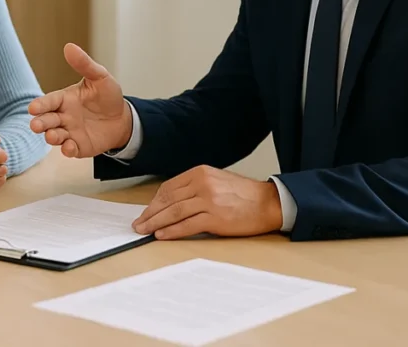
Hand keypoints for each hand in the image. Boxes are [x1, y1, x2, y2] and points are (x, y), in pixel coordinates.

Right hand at [28, 43, 132, 157]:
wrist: (123, 119)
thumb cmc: (108, 96)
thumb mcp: (100, 78)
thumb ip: (84, 64)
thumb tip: (69, 46)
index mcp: (64, 99)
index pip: (49, 101)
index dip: (40, 105)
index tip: (33, 108)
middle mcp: (63, 116)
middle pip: (46, 120)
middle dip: (40, 123)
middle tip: (36, 125)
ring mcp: (69, 132)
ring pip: (54, 135)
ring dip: (51, 136)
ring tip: (53, 136)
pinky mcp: (78, 147)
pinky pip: (69, 150)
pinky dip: (67, 150)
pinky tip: (70, 147)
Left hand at [132, 165, 282, 239]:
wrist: (269, 203)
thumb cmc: (244, 194)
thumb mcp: (216, 181)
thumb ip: (194, 187)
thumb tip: (170, 203)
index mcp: (200, 173)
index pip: (169, 187)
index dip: (154, 202)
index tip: (146, 211)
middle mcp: (202, 184)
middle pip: (168, 200)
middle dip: (150, 213)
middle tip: (138, 223)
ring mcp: (208, 200)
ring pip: (173, 212)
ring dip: (155, 223)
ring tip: (144, 231)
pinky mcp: (215, 218)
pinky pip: (187, 225)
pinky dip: (172, 231)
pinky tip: (162, 235)